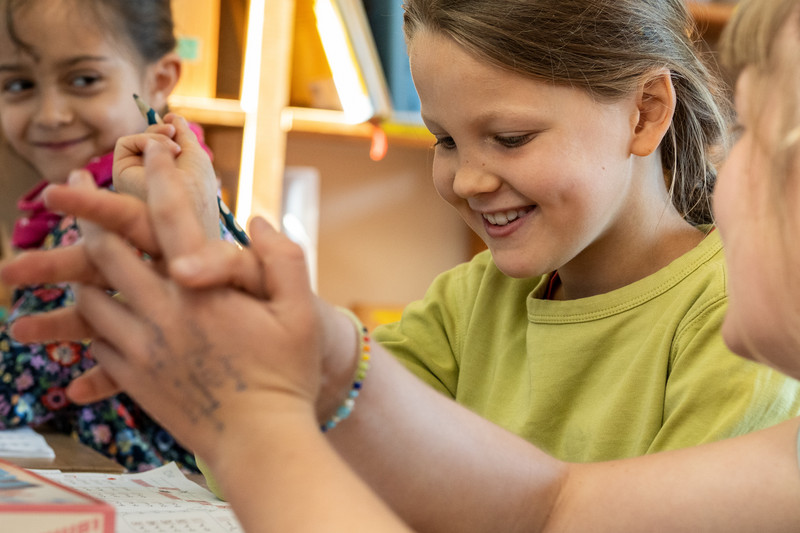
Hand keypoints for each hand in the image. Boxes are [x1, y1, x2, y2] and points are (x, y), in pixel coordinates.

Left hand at [82, 140, 324, 462]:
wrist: (259, 440)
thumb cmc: (286, 375)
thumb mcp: (300, 313)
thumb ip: (284, 260)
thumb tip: (259, 222)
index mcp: (204, 291)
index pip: (173, 219)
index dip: (161, 177)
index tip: (153, 146)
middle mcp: (164, 312)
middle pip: (110, 249)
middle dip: (89, 210)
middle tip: (73, 182)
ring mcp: (142, 347)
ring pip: (91, 292)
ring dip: (79, 262)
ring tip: (71, 242)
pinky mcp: (133, 377)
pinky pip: (95, 337)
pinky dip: (86, 315)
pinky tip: (86, 306)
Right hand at [114, 114, 219, 239]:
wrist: (191, 208)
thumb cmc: (198, 187)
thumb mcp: (194, 154)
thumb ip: (183, 134)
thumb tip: (172, 116)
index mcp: (165, 174)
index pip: (160, 144)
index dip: (167, 131)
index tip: (176, 127)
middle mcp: (146, 176)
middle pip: (148, 139)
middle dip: (163, 131)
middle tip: (174, 134)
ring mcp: (132, 176)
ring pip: (137, 140)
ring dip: (157, 135)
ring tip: (174, 149)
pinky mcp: (120, 175)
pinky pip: (124, 143)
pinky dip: (144, 140)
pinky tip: (159, 152)